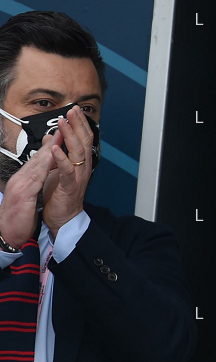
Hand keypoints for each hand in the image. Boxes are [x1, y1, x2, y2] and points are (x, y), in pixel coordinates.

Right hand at [0, 129, 55, 247]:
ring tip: (60, 136)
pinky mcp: (22, 195)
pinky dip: (44, 167)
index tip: (63, 131)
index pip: (39, 159)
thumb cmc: (18, 217)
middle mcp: (20, 179)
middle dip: (52, 141)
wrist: (5, 235)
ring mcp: (20, 186)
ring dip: (49, 149)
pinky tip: (52, 158)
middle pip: (38, 157)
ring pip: (37, 164)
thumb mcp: (28, 195)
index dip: (52, 144)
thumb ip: (35, 180)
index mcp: (23, 179)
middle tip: (64, 126)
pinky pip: (35, 178)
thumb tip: (44, 168)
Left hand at [41, 106, 93, 239]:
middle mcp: (82, 167)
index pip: (83, 138)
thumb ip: (57, 154)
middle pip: (83, 141)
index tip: (73, 110)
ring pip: (77, 152)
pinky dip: (61, 159)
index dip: (79, 123)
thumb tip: (53, 138)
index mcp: (80, 162)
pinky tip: (55, 149)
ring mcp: (78, 176)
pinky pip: (66, 171)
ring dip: (70, 136)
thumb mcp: (57, 170)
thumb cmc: (60, 195)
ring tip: (63, 123)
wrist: (63, 218)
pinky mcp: (69, 186)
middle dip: (77, 124)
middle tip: (72, 110)